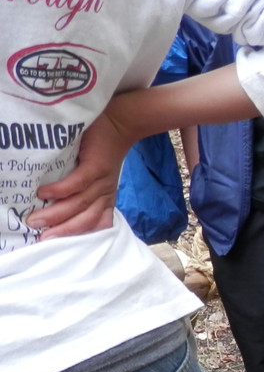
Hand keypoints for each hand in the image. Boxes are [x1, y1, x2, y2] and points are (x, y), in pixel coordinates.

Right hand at [30, 108, 132, 238]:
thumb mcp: (96, 176)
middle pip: (85, 220)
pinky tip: (44, 194)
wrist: (121, 125)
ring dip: (56, 214)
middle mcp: (105, 194)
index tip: (55, 246)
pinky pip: (77, 183)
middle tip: (40, 239)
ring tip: (35, 220)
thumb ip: (82, 190)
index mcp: (105, 199)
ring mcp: (101, 181)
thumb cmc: (102, 150)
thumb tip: (51, 202)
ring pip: (79, 204)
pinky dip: (60, 190)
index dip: (76, 237)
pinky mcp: (96, 166)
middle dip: (62, 231)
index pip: (94, 224)